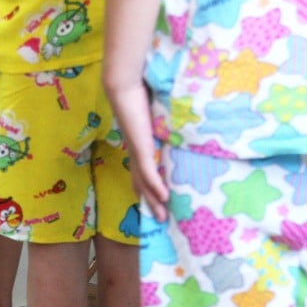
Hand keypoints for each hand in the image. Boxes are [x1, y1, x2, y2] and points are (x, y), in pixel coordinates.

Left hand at [108, 83, 168, 219]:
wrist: (124, 86)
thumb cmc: (141, 94)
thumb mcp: (158, 113)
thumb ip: (166, 122)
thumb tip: (181, 122)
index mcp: (138, 147)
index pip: (141, 174)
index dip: (147, 190)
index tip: (157, 205)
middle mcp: (135, 153)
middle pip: (140, 185)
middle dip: (149, 205)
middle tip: (160, 221)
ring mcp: (137, 152)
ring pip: (144, 183)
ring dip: (153, 202)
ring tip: (163, 217)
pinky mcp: (139, 147)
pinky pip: (147, 171)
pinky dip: (155, 186)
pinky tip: (164, 198)